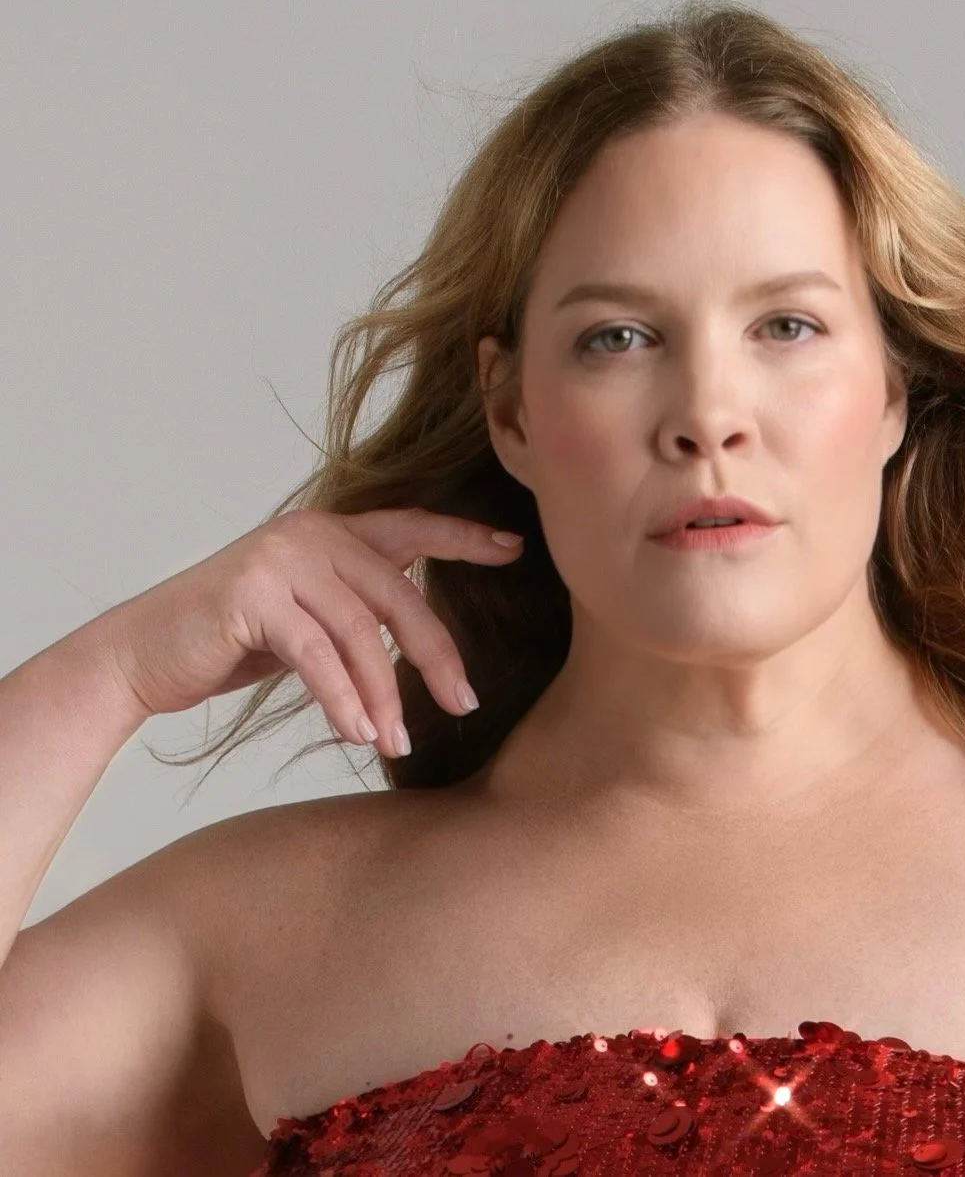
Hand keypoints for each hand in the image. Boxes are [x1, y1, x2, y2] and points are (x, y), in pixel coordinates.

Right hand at [98, 507, 522, 756]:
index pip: (411, 527)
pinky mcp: (252, 594)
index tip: (514, 548)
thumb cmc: (233, 639)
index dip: (463, 537)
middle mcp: (312, 534)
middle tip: (465, 704)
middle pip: (397, 595)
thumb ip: (357, 612)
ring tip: (397, 742)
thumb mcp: (308, 616)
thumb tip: (420, 643)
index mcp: (331, 531)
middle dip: (436, 655)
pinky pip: (316, 654)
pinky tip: (359, 733)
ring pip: (358, 632)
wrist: (144, 653)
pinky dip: (342, 697)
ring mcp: (280, 559)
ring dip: (384, 694)